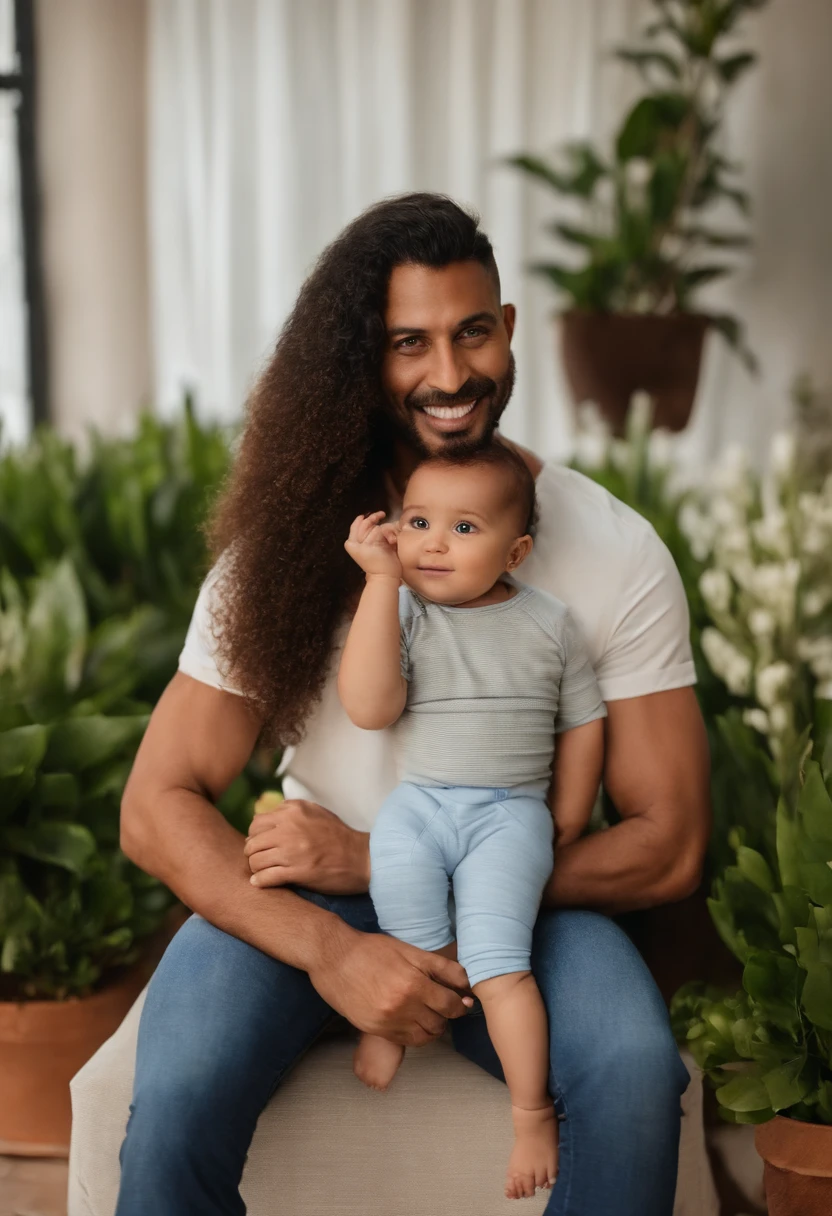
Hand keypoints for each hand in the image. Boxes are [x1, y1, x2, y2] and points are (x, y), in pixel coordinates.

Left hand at [244, 799, 370, 893]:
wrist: (362, 858)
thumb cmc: (339, 836)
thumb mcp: (316, 812)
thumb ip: (292, 810)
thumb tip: (268, 813)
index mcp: (293, 811)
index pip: (256, 823)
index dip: (256, 836)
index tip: (263, 845)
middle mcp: (289, 828)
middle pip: (252, 843)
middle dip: (253, 853)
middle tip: (261, 861)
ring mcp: (292, 850)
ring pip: (255, 861)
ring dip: (256, 869)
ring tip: (263, 872)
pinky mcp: (296, 872)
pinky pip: (265, 877)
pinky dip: (260, 881)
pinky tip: (261, 883)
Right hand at [310, 928, 473, 1045]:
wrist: (333, 958)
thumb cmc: (372, 950)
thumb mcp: (409, 951)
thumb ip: (440, 967)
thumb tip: (466, 983)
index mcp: (413, 983)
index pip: (451, 1005)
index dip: (461, 1004)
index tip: (463, 1001)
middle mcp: (402, 1007)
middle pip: (440, 1023)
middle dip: (447, 1015)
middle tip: (446, 1005)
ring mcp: (388, 1022)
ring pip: (425, 1036)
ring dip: (433, 1027)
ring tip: (430, 1013)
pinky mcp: (376, 1030)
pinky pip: (407, 1041)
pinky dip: (416, 1034)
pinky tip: (414, 1020)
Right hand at [344, 510, 401, 579]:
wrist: (385, 576)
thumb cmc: (382, 562)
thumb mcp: (373, 545)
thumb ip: (368, 533)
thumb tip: (369, 517)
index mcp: (351, 544)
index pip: (354, 526)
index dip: (362, 519)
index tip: (371, 515)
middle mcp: (351, 544)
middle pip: (362, 523)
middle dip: (373, 518)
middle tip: (382, 515)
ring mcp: (359, 545)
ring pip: (372, 527)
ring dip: (384, 530)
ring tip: (391, 540)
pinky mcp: (367, 546)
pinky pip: (377, 531)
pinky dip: (387, 534)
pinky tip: (391, 542)